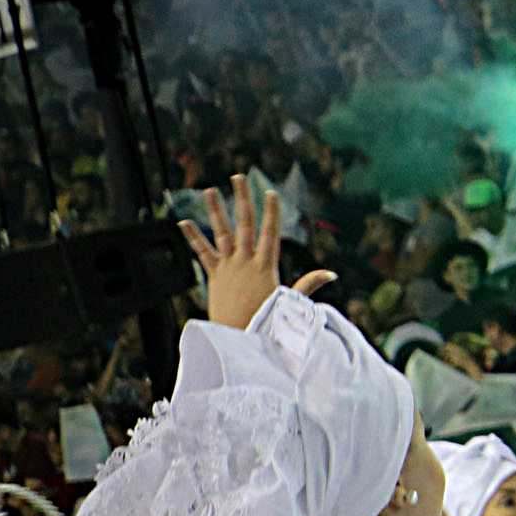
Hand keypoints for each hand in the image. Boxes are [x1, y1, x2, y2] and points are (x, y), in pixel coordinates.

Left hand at [180, 174, 331, 329]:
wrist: (239, 337)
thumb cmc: (268, 323)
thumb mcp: (290, 301)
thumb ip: (308, 284)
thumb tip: (331, 274)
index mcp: (266, 266)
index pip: (270, 233)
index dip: (271, 211)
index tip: (270, 193)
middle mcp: (245, 262)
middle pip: (244, 223)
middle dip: (243, 198)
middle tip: (239, 177)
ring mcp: (228, 267)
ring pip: (221, 232)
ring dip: (215, 210)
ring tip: (209, 190)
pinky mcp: (214, 275)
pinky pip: (202, 253)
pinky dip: (193, 237)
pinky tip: (184, 221)